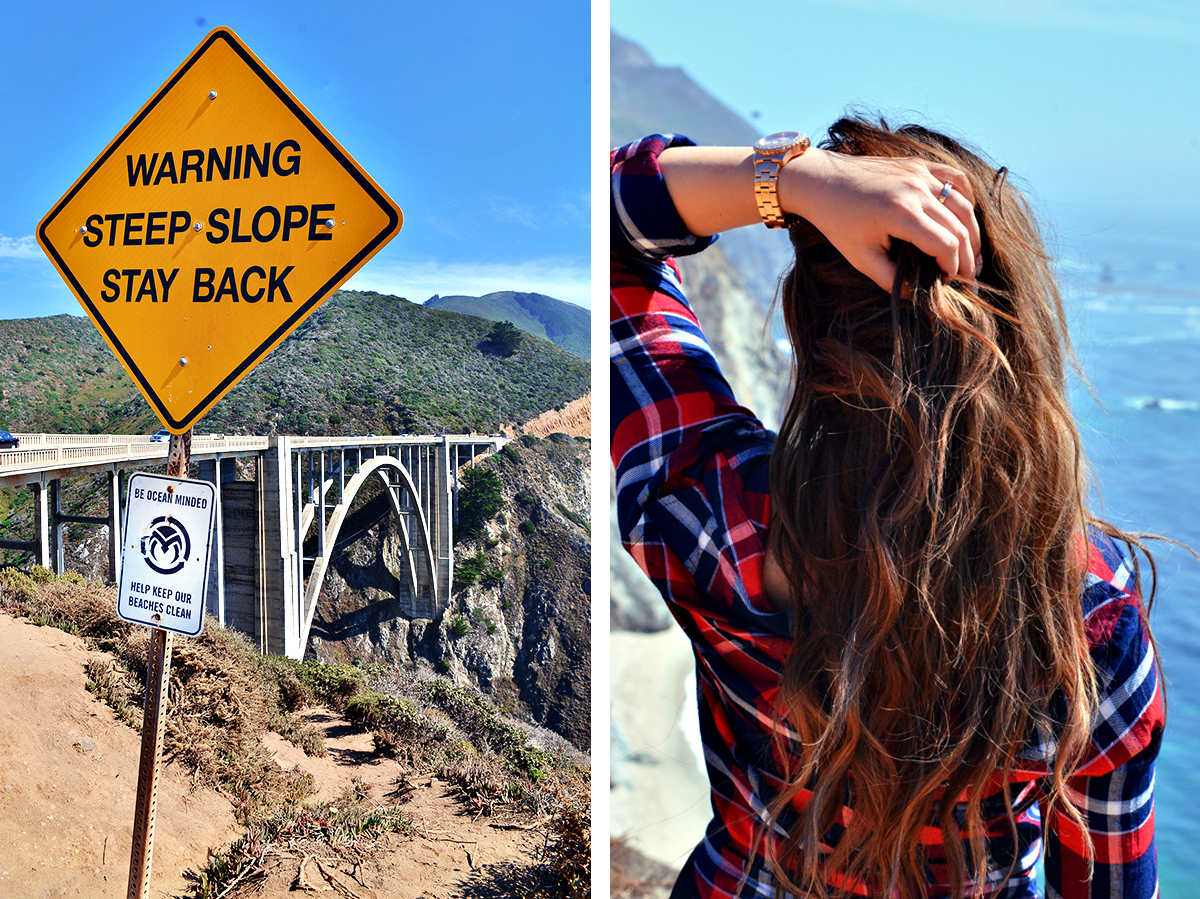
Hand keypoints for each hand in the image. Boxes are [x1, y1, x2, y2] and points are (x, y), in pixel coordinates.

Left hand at [780, 147, 981, 290]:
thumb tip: (916, 297)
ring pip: (963, 204)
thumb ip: (890, 280)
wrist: (822, 181)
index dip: (954, 268)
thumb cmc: (837, 222)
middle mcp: (916, 190)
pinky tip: (964, 218)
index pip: (946, 245)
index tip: (948, 283)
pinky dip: (966, 199)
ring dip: (972, 231)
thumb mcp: (860, 257)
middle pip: (960, 227)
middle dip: (968, 256)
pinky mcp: (919, 164)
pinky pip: (956, 179)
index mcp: (901, 214)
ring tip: (970, 253)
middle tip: (967, 276)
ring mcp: (920, 173)